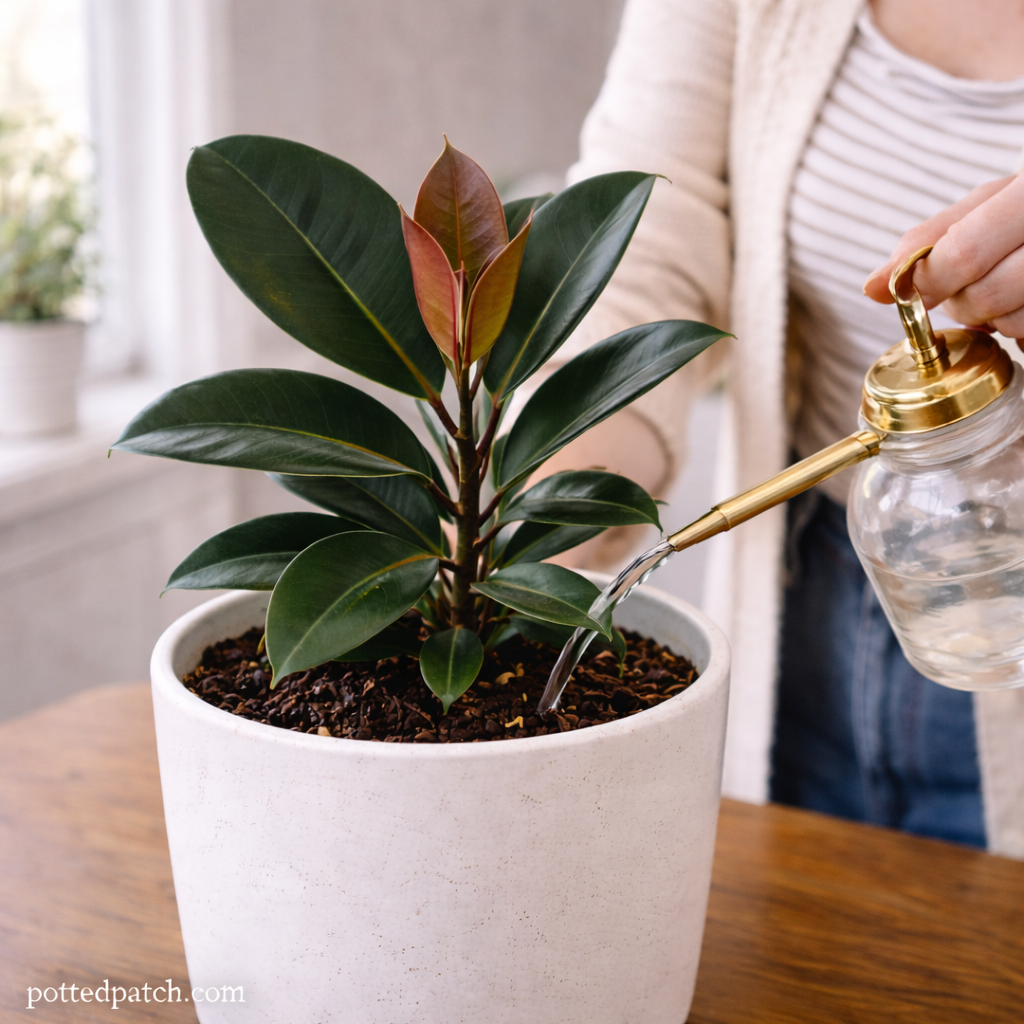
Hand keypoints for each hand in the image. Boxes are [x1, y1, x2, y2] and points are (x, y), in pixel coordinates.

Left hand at [863, 172, 1023, 342]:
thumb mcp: (991, 202)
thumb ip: (929, 240)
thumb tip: (872, 287)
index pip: (964, 253)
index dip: (932, 281)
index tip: (918, 289)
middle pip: (986, 296)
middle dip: (963, 304)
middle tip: (973, 287)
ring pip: (1015, 324)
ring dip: (998, 320)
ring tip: (1012, 289)